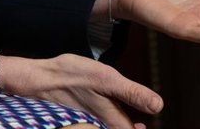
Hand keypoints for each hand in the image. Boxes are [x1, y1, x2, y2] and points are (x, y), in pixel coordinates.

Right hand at [0, 53, 161, 128]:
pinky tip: (110, 107)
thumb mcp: (107, 80)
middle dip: (131, 127)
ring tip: (133, 121)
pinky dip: (110, 120)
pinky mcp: (84, 116)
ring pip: (112, 127)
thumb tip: (158, 106)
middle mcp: (102, 126)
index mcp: (112, 122)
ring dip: (122, 124)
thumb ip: (132, 93)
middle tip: (141, 124)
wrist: (41, 78)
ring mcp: (92, 122)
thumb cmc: (72, 77)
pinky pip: (101, 124)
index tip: (146, 125)